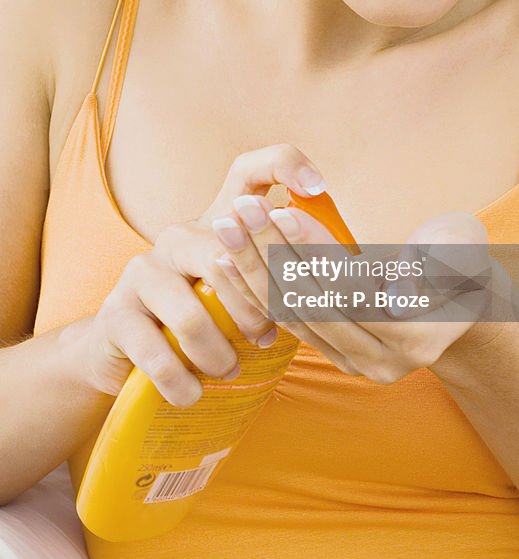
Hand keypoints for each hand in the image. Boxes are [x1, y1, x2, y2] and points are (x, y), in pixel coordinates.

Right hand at [81, 144, 328, 404]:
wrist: (126, 345)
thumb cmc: (206, 314)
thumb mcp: (246, 288)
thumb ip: (288, 276)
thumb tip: (361, 288)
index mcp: (217, 221)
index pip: (252, 169)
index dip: (285, 166)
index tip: (319, 186)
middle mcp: (179, 234)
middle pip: (225, 253)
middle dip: (253, 306)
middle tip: (268, 337)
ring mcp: (142, 271)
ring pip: (191, 313)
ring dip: (217, 352)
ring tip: (229, 369)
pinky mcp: (116, 314)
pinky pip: (156, 351)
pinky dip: (181, 380)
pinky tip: (193, 393)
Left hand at [213, 198, 517, 383]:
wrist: (460, 300)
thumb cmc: (462, 258)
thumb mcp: (462, 246)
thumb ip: (439, 258)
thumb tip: (397, 292)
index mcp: (418, 336)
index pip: (353, 290)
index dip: (315, 251)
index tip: (283, 209)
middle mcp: (384, 361)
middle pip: (315, 304)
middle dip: (273, 254)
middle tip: (241, 212)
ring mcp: (357, 364)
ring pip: (294, 315)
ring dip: (255, 270)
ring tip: (227, 227)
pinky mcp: (335, 356)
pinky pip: (287, 322)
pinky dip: (256, 289)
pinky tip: (227, 258)